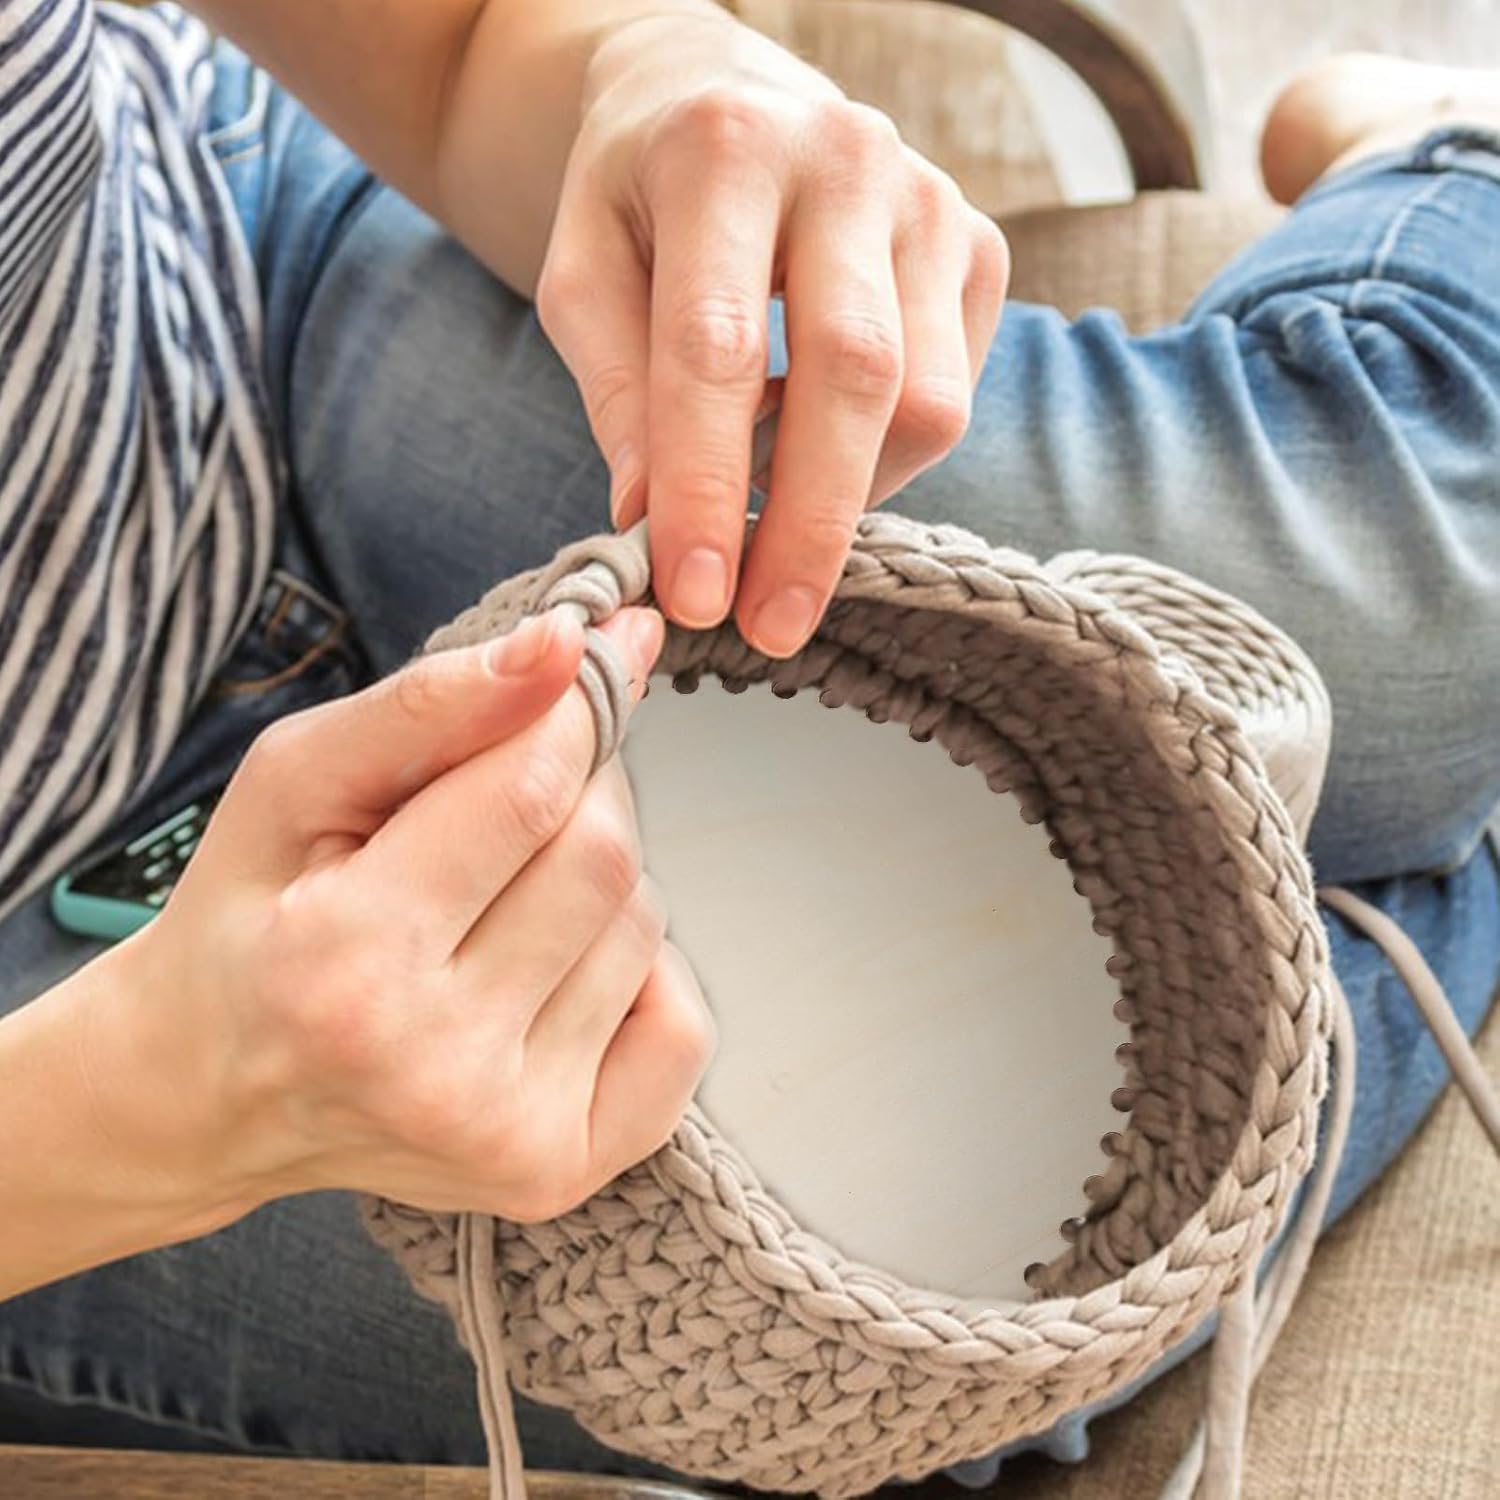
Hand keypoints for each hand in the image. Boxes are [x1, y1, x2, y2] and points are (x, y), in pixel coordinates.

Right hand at [117, 606, 712, 1223]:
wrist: (212, 1092)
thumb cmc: (251, 918)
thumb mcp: (295, 781)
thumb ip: (431, 704)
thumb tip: (571, 644)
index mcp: (347, 964)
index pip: (532, 793)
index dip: (565, 716)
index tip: (577, 671)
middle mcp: (436, 1068)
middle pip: (606, 859)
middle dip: (579, 792)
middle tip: (517, 794)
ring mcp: (510, 1135)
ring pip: (644, 927)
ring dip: (595, 883)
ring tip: (502, 900)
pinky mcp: (563, 1170)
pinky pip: (681, 1021)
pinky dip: (636, 970)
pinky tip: (550, 970)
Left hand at [536, 11, 1008, 658]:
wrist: (716, 93)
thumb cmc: (638, 196)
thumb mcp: (581, 271)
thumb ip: (615, 390)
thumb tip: (649, 523)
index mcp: (725, 148)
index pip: (718, 347)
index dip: (709, 486)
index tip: (695, 595)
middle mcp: (847, 160)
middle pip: (855, 377)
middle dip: (810, 524)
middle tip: (767, 626)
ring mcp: (931, 200)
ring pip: (930, 401)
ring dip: (851, 494)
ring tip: (776, 516)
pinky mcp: (979, 246)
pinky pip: (957, 393)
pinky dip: (888, 454)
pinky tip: (823, 445)